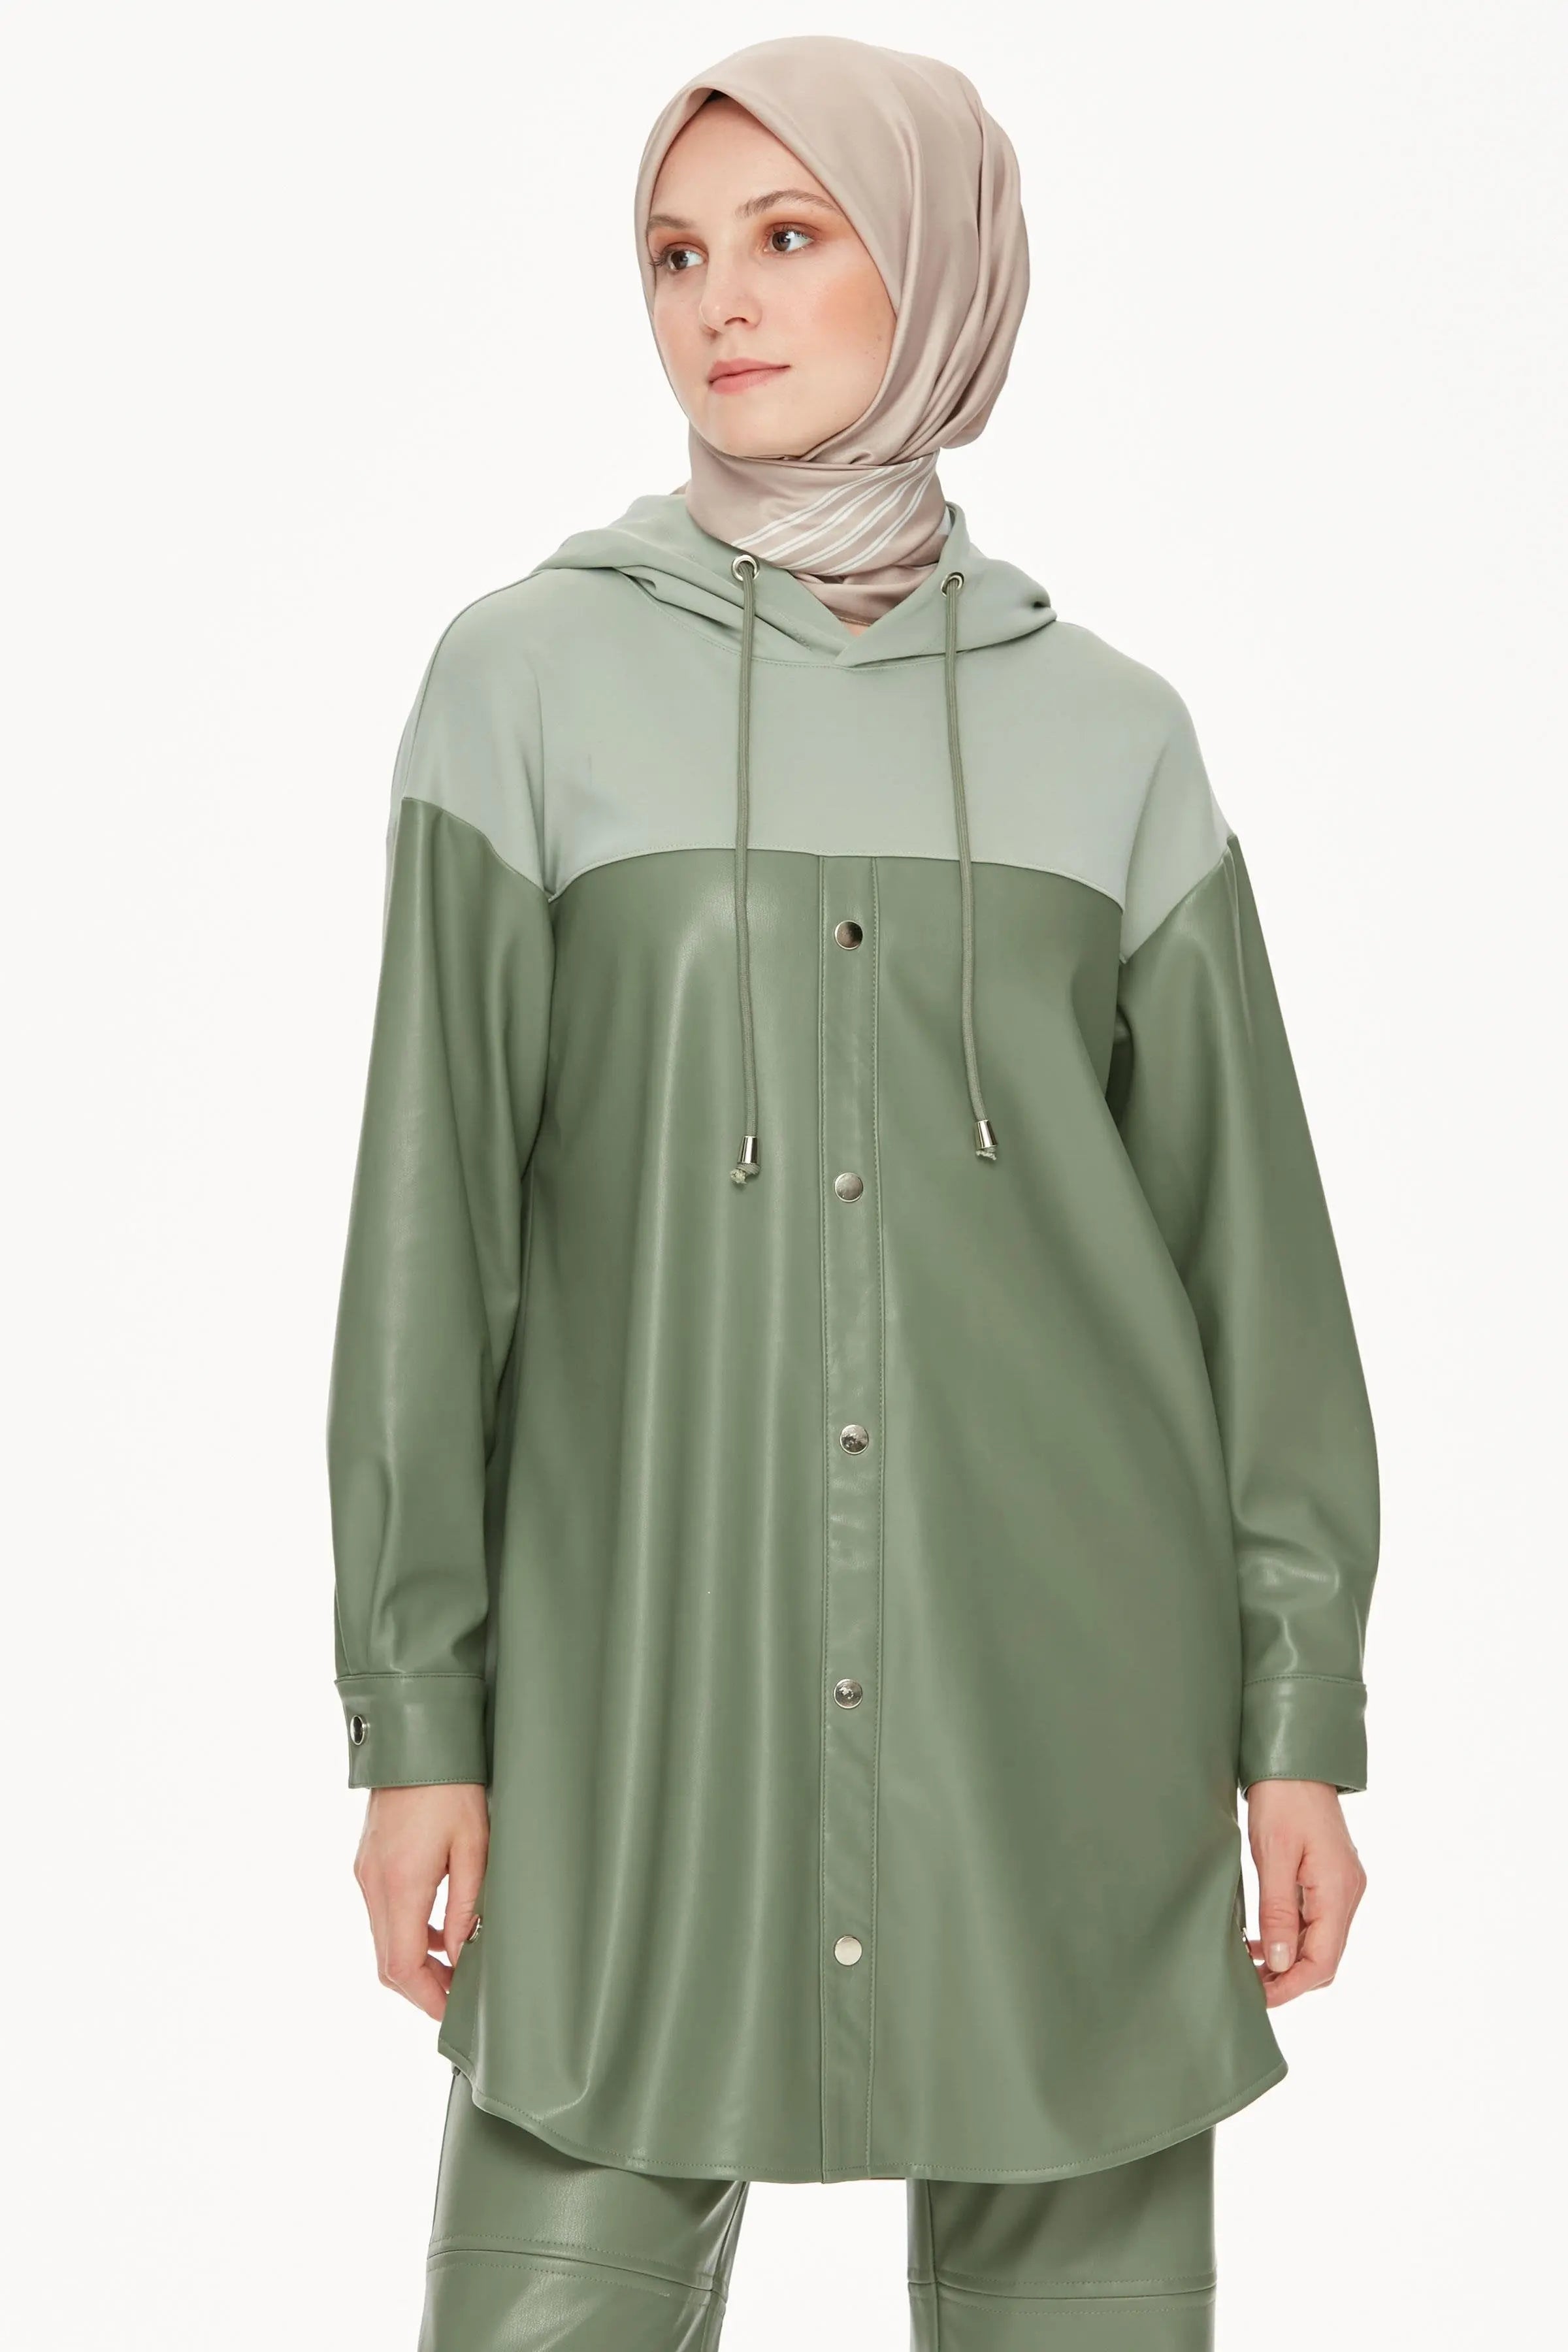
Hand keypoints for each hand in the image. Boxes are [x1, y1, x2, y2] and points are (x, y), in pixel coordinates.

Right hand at [353, 1783, 488, 2020]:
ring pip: (382, 1941)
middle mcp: (374, 1883)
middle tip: (456, 1999)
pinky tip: (439, 1930)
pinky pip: (382, 1915)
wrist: (415, 1739)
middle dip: (421, 1989)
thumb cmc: (453, 1786)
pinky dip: (406, 1934)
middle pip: (387, 1963)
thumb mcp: (475, 1845)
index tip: (453, 2012)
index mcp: (401, 1883)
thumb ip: (468, 1905)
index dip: (427, 1998)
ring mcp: (365, 1873)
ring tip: (454, 1969)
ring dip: (414, 1963)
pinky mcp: (367, 1862)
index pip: (403, 1966)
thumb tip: (463, 1954)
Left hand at [1242, 1778, 1366, 2007]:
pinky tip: (1263, 1939)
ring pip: (1320, 1942)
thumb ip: (1279, 1913)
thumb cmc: (1282, 1800)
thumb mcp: (1273, 1857)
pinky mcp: (1330, 1877)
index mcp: (1339, 1890)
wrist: (1294, 1761)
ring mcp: (1342, 1886)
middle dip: (1290, 1979)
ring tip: (1250, 1966)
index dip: (1292, 1987)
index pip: (1323, 1962)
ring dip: (1289, 1960)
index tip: (1258, 1997)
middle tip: (1250, 1985)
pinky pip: (1315, 1921)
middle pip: (1325, 1958)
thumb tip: (1282, 1965)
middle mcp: (1348, 1893)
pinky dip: (1291, 1936)